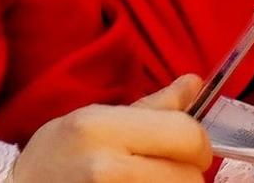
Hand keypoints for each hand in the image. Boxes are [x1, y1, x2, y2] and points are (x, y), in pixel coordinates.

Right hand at [10, 75, 208, 182]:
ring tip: (148, 180)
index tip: (180, 148)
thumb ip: (150, 106)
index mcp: (101, 127)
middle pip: (192, 176)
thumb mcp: (94, 118)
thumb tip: (195, 81)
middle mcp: (108, 166)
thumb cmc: (58, 154)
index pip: (187, 134)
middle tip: (160, 169)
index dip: (195, 142)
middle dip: (186, 173)